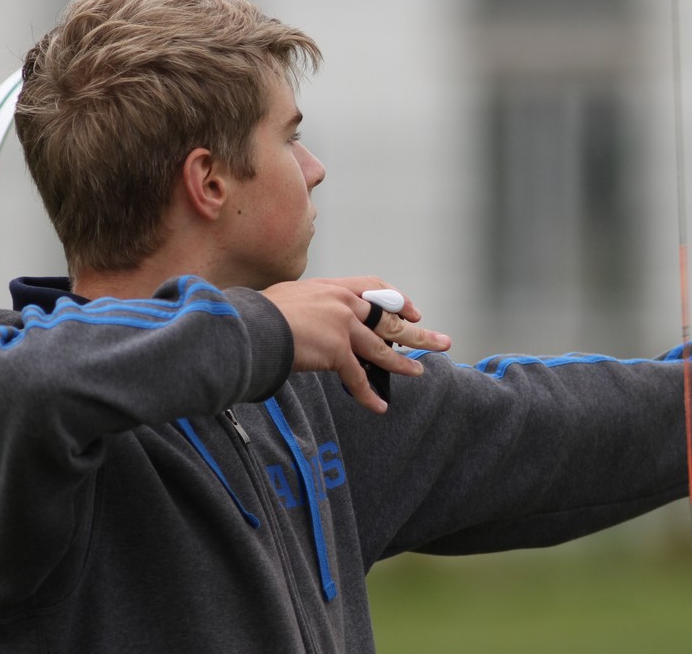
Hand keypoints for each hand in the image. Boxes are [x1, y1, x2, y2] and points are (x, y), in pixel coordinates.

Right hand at [261, 277, 451, 412]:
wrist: (249, 326)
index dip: (397, 300)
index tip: (412, 312)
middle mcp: (342, 303)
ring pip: (382, 348)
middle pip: (390, 318)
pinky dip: (368, 394)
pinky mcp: (337, 351)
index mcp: (331, 287)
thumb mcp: (286, 298)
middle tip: (442, 341)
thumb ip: (305, 305)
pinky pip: (358, 377)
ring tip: (418, 372)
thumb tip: (304, 318)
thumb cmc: (255, 314)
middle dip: (418, 332)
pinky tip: (378, 405)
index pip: (374, 287)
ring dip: (403, 363)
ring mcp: (342, 326)